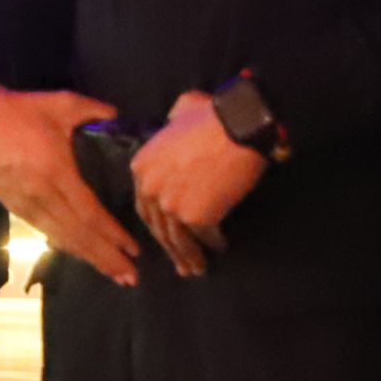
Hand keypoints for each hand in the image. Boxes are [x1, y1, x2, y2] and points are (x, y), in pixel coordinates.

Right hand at [0, 83, 138, 285]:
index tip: (134, 248)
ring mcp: (27, 205)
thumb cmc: (19, 110)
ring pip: (62, 239)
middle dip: (106, 257)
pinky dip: (68, 247)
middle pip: (79, 236)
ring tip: (113, 273)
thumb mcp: (61, 103)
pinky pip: (47, 233)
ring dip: (89, 259)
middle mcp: (42, 196)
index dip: (113, 234)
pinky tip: (83, 255)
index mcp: (56, 172)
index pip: (90, 213)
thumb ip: (94, 110)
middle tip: (131, 277)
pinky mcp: (16, 208)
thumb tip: (119, 116)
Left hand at [126, 91, 265, 278]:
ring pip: (177, 239)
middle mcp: (151, 188)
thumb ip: (170, 122)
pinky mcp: (197, 216)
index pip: (144, 204)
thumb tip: (174, 121)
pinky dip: (213, 245)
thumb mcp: (179, 110)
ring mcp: (172, 204)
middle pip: (157, 226)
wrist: (238, 125)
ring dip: (187, 257)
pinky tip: (220, 248)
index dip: (156, 222)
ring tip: (196, 269)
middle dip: (169, 247)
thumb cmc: (212, 114)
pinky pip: (205, 237)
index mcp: (142, 166)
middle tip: (179, 263)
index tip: (165, 234)